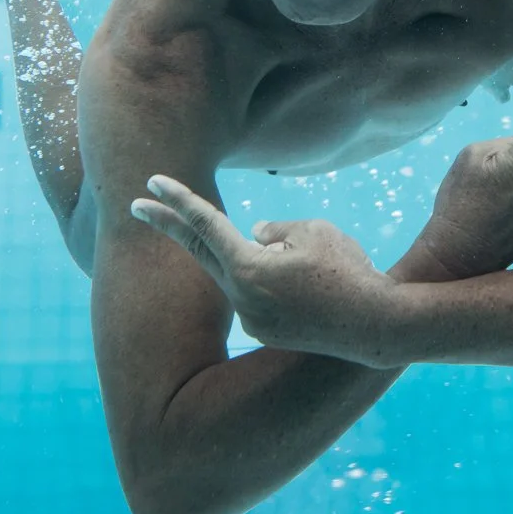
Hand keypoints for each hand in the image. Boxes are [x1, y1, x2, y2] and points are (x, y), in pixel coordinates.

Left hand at [130, 176, 404, 366]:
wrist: (376, 325)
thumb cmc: (348, 269)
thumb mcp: (314, 231)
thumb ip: (275, 229)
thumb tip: (252, 235)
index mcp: (247, 268)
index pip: (204, 224)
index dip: (178, 200)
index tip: (152, 182)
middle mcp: (240, 297)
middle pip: (198, 250)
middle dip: (168, 225)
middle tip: (136, 205)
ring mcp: (251, 319)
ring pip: (245, 269)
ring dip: (267, 258)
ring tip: (317, 269)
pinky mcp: (265, 332)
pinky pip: (261, 292)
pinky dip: (278, 279)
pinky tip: (315, 290)